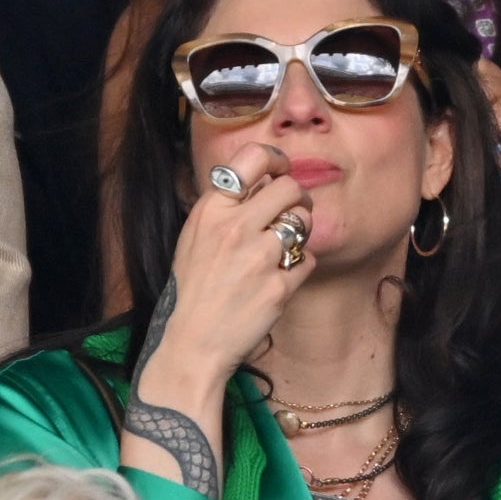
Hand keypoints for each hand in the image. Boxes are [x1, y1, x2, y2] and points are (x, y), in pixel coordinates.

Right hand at [153, 143, 316, 386]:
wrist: (193, 341)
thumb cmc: (195, 289)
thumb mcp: (195, 236)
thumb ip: (225, 207)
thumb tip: (260, 182)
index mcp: (211, 210)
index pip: (253, 159)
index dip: (277, 159)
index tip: (282, 168)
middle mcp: (235, 227)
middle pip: (290, 187)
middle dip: (298, 197)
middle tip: (295, 211)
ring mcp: (259, 257)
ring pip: (303, 221)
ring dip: (302, 230)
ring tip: (287, 244)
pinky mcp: (278, 286)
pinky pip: (307, 259)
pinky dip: (300, 266)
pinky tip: (282, 276)